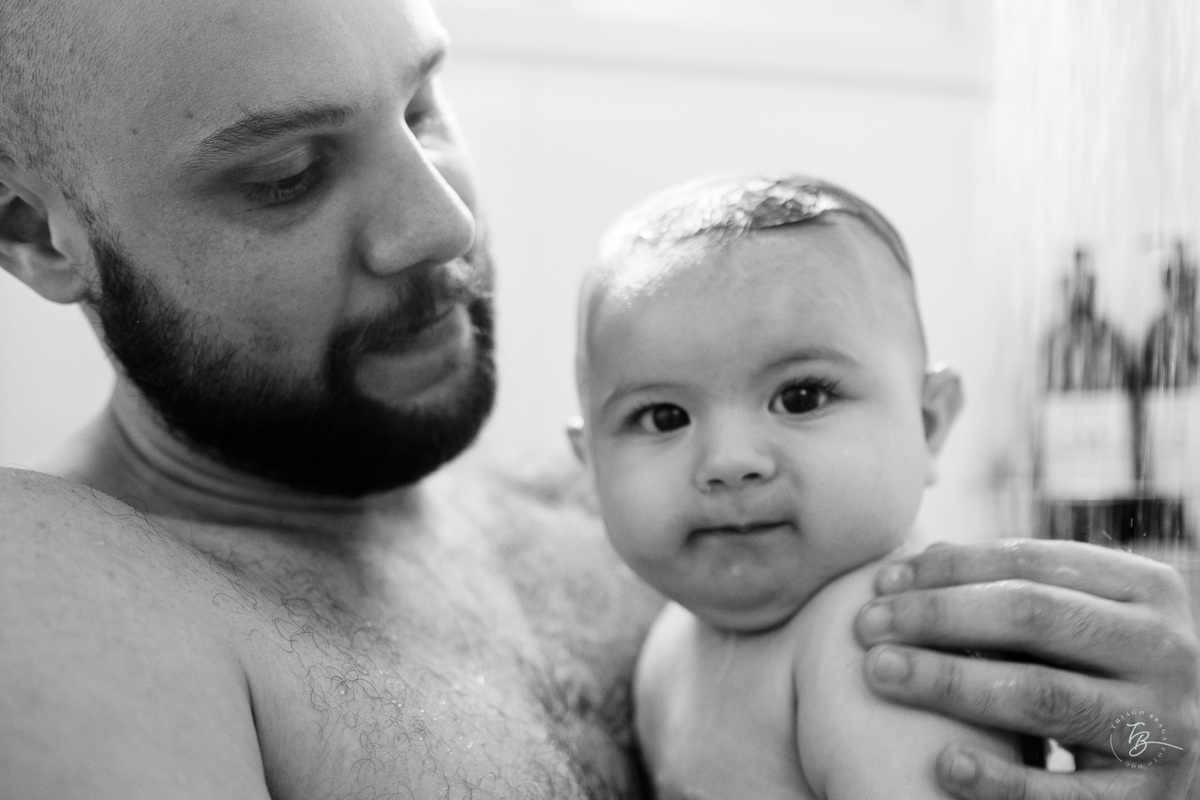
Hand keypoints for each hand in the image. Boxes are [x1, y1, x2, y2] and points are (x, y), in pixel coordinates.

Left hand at [854, 539, 1199, 798]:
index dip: (948, 567)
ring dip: (947, 681)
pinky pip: (1065, 794)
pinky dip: (1002, 779)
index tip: (882, 579)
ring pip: (1041, 694)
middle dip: (936, 615)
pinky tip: (945, 764)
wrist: (1178, 755)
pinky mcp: (1149, 798)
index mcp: (1150, 590)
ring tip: (880, 673)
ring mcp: (1165, 726)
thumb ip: (1016, 586)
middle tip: (865, 624)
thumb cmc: (1101, 671)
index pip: (1032, 562)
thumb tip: (918, 558)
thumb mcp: (1080, 619)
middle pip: (1032, 617)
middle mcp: (1168, 651)